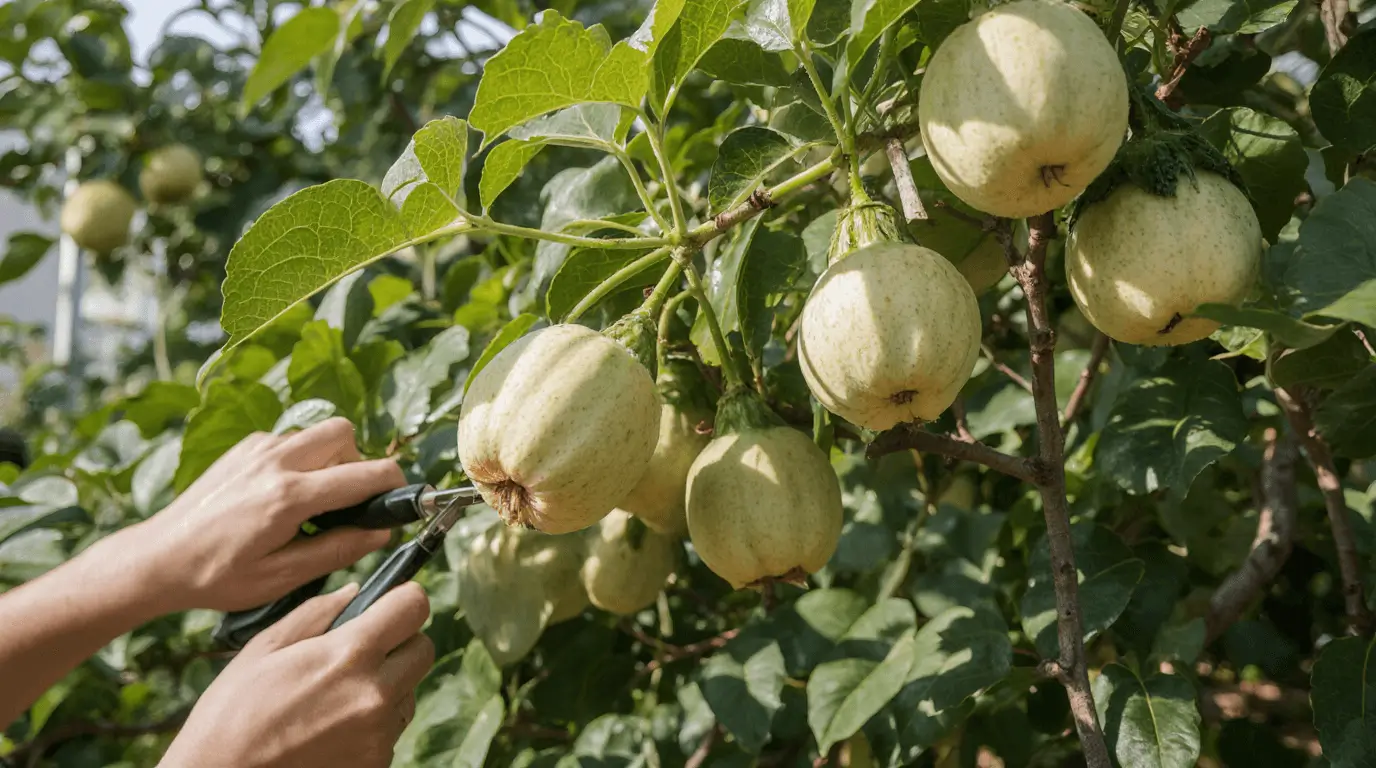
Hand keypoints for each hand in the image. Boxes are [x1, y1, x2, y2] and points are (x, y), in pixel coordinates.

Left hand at [127, 417, 404, 612]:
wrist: (159, 558)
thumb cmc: (217, 576)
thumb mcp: (281, 577)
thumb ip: (338, 551)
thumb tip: (381, 533)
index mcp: (289, 497)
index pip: (367, 474)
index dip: (395, 487)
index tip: (400, 504)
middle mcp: (276, 461)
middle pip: (346, 435)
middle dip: (360, 464)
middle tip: (349, 502)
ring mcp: (258, 448)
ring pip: (320, 433)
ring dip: (332, 460)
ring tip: (316, 501)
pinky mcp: (245, 446)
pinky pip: (293, 440)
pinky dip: (303, 460)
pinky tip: (285, 496)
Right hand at [161, 582, 433, 767]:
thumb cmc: (231, 714)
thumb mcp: (264, 649)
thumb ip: (316, 613)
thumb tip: (355, 593)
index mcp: (350, 654)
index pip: (415, 606)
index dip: (403, 599)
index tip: (388, 605)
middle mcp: (376, 694)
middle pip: (422, 649)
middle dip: (399, 642)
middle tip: (359, 652)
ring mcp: (380, 734)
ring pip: (408, 691)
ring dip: (387, 685)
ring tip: (335, 697)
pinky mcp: (377, 763)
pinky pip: (391, 728)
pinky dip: (372, 722)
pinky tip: (331, 727)